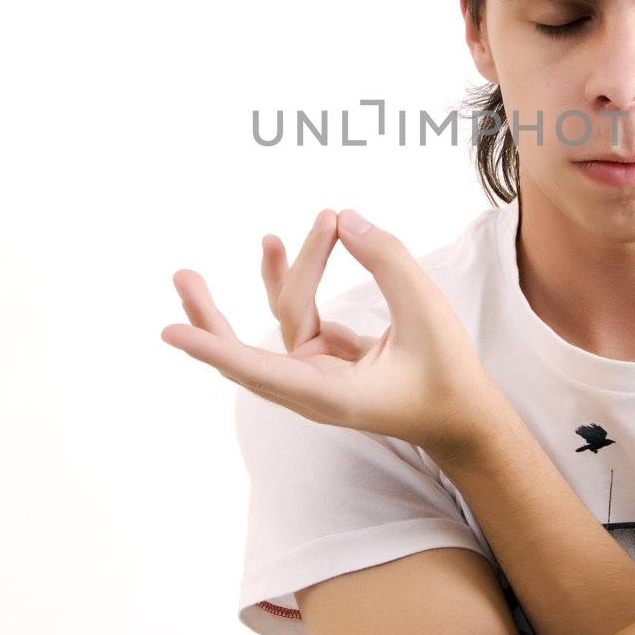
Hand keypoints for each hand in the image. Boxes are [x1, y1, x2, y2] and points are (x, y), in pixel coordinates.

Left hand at [160, 207, 503, 461]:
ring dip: (280, 273)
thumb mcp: (427, 312)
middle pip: (245, 350)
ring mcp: (317, 371)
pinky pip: (300, 312)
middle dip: (211, 314)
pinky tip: (306, 241)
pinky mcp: (326, 356)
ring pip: (284, 315)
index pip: (260, 368)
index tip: (171, 333)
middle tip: (181, 277)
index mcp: (329, 394)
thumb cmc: (447, 375)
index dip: (214, 348)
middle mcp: (311, 387)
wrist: (462, 415)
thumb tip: (344, 219)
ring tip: (270, 237)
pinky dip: (298, 278)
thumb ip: (388, 261)